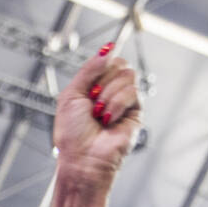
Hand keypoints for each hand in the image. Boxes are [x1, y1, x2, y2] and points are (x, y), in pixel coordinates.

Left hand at [53, 47, 140, 189]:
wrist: (82, 158)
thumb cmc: (72, 134)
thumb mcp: (71, 95)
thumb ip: (89, 69)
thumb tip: (107, 48)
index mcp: (93, 86)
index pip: (106, 60)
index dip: (98, 67)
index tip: (89, 86)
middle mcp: (110, 91)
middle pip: (119, 63)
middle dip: (102, 82)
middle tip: (92, 102)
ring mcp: (124, 101)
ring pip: (127, 75)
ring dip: (107, 96)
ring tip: (98, 115)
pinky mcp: (136, 112)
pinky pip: (133, 91)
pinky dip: (116, 104)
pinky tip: (108, 119)